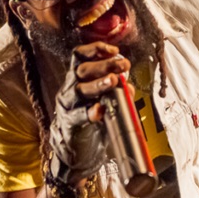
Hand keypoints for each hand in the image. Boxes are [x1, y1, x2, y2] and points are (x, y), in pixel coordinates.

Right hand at [48, 42, 130, 184]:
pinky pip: (78, 115)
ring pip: (79, 89)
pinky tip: (99, 110)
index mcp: (78, 78)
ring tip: (113, 81)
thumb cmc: (92, 119)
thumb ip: (118, 93)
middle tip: (123, 65)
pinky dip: (90, 112)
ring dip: (98, 84)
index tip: (114, 50)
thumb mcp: (107, 101)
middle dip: (104, 65)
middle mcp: (71, 88)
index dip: (95, 49)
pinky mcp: (69, 123)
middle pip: (82, 70)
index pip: (80, 56)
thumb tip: (130, 88)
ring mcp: (68, 106)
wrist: (77, 148)